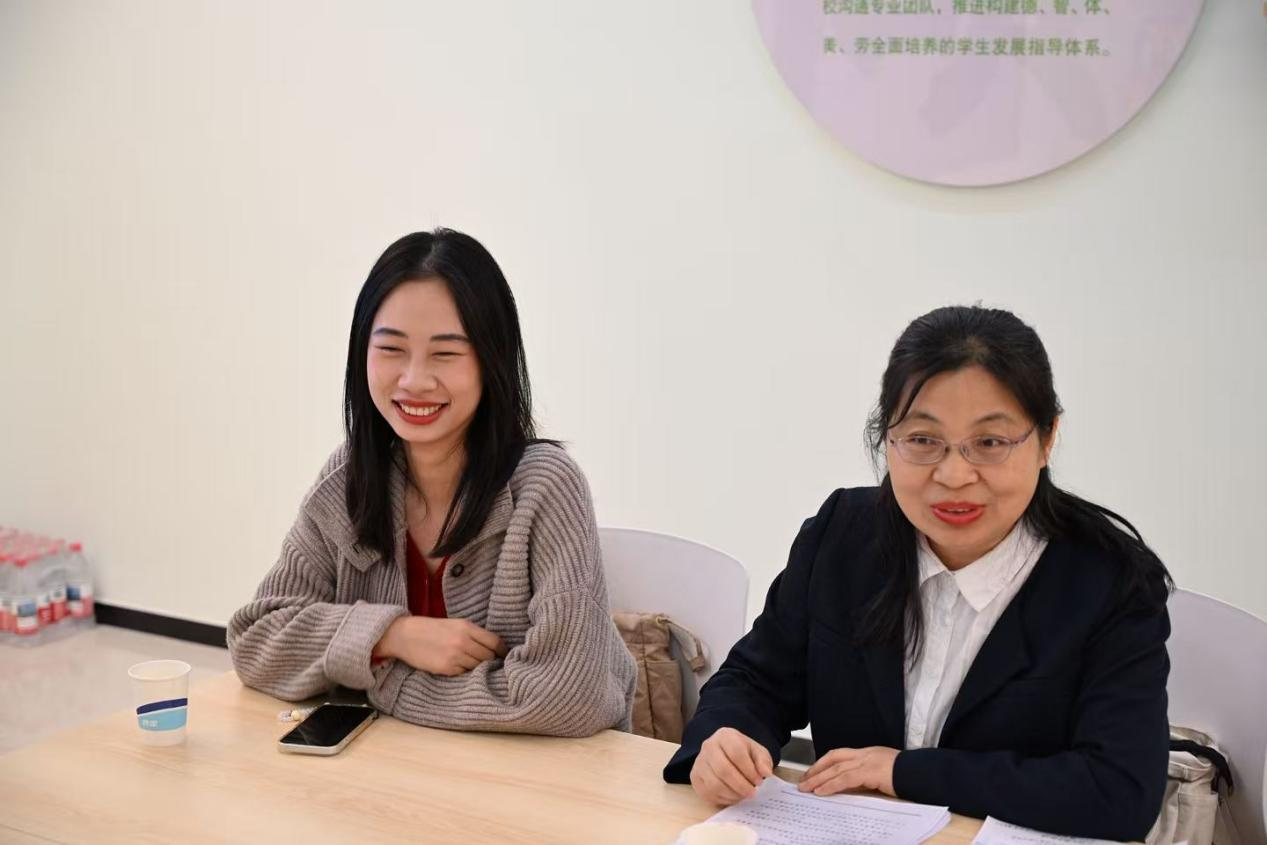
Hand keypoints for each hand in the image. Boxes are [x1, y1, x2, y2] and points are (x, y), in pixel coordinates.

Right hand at [372, 616, 507, 675]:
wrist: (405, 635)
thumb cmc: (432, 629)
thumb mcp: (455, 624)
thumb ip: (473, 634)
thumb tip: (493, 647)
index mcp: (466, 627)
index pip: (494, 641)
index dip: (502, 650)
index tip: (504, 655)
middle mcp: (463, 641)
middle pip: (488, 656)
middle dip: (490, 660)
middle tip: (489, 662)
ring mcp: (455, 656)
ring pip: (478, 666)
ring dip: (478, 667)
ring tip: (471, 664)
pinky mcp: (446, 668)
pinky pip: (464, 673)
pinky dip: (465, 671)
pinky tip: (459, 666)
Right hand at [690, 727, 774, 806]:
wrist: (724, 753)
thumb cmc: (742, 753)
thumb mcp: (757, 752)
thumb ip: (763, 761)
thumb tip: (765, 773)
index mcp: (725, 736)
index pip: (736, 752)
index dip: (749, 770)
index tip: (759, 781)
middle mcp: (708, 747)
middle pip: (723, 769)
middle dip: (741, 785)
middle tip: (752, 793)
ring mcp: (699, 763)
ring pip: (714, 784)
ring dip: (732, 794)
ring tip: (743, 795)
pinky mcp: (695, 778)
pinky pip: (708, 793)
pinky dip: (723, 799)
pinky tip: (733, 796)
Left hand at [797, 746, 898, 796]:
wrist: (921, 773)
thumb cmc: (906, 775)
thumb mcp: (881, 773)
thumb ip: (866, 777)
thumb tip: (849, 787)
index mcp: (867, 753)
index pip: (838, 755)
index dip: (822, 763)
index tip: (811, 773)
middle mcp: (864, 754)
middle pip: (833, 759)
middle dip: (816, 770)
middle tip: (803, 781)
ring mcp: (867, 761)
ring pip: (836, 769)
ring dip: (818, 779)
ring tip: (806, 788)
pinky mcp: (870, 772)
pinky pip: (845, 779)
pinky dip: (831, 784)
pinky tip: (821, 791)